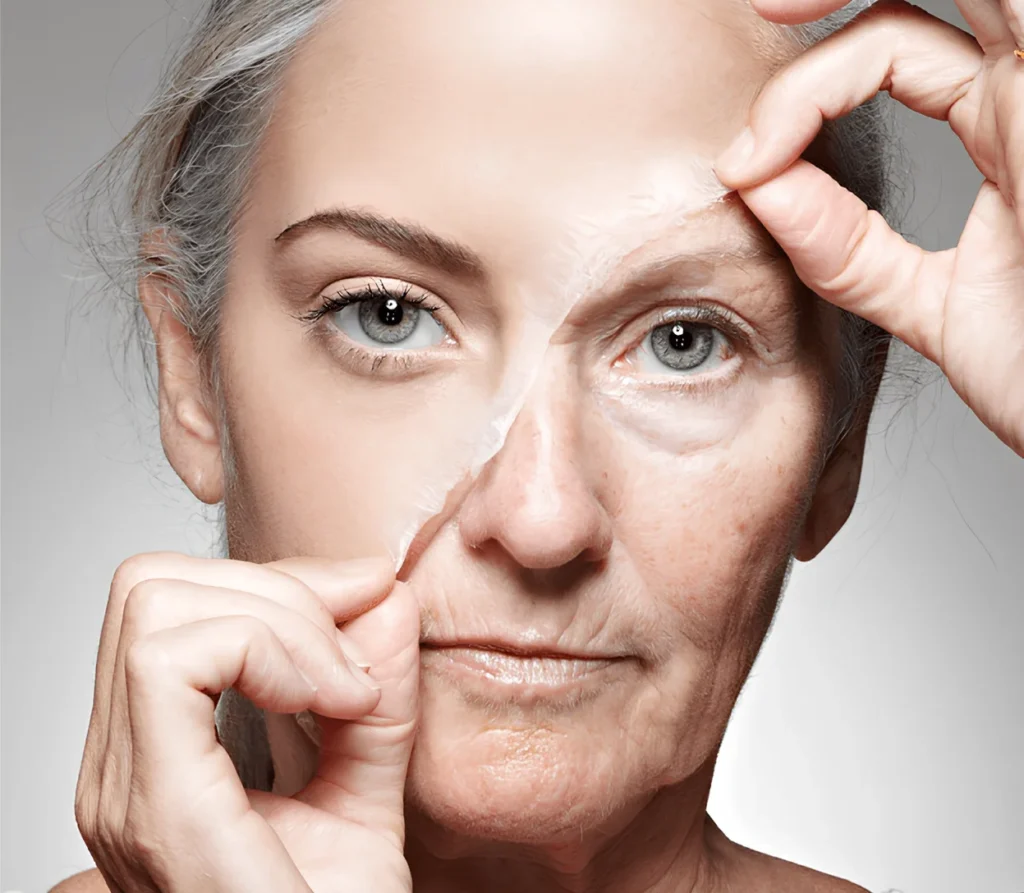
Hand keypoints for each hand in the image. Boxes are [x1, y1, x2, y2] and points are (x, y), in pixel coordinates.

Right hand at [74, 552, 419, 891]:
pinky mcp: (150, 809)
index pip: (174, 595)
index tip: (369, 598)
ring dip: (278, 620)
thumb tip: (386, 593)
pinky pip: (173, 664)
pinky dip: (270, 653)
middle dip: (276, 592)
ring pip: (157, 605)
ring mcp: (121, 787)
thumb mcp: (366, 790)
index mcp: (157, 752)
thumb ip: (376, 694)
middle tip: (349, 661)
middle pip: (153, 584)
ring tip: (343, 692)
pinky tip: (331, 704)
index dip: (282, 577)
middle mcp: (120, 765)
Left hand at [715, 0, 1023, 456]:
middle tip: (765, 8)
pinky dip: (888, 32)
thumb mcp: (934, 306)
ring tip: (777, 2)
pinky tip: (826, 13)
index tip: (744, 165)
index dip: (806, 89)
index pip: (893, 49)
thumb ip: (847, 252)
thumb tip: (752, 187)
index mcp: (1008, 120)